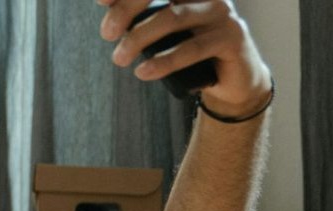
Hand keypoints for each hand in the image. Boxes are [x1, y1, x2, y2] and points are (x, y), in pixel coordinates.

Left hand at [98, 0, 271, 114]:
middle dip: (127, 10)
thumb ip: (140, 16)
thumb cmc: (189, 49)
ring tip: (119, 58)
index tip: (100, 1)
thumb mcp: (162, 33)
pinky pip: (193, 48)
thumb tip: (105, 3)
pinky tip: (143, 72)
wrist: (230, 79)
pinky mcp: (232, 38)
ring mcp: (222, 13)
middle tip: (107, 34)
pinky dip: (164, 62)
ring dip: (139, 38)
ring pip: (173, 18)